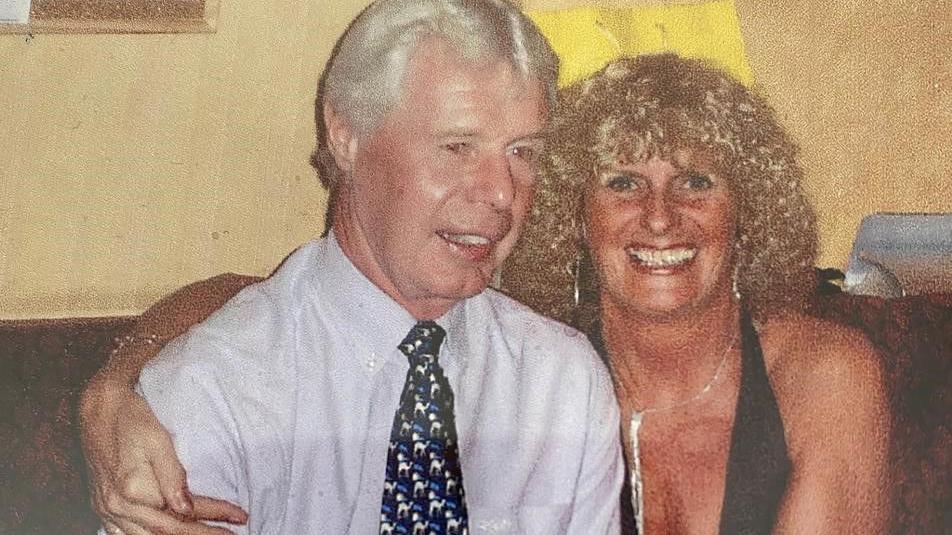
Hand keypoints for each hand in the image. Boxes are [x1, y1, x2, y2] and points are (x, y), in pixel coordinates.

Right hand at [80, 377, 248, 534]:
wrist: (98, 408)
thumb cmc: (132, 418)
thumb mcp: (158, 440)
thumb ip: (173, 476)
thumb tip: (187, 510)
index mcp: (134, 489)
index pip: (182, 512)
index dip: (214, 514)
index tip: (239, 515)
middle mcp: (117, 505)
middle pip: (167, 531)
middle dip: (202, 534)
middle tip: (232, 534)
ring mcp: (106, 509)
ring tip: (205, 534)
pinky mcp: (100, 506)